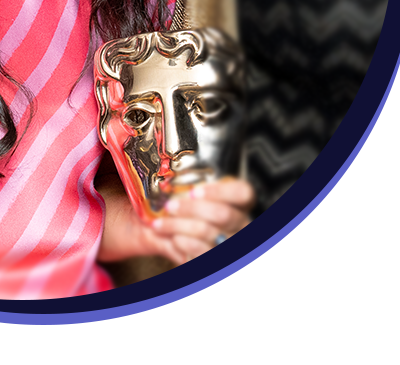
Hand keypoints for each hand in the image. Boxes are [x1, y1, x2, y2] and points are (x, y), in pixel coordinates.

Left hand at [97, 174, 254, 265]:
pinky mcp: (216, 263)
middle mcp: (238, 222)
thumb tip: (154, 135)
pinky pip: (204, 256)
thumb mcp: (182, 185)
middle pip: (225, 215)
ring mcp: (229, 244)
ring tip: (159, 223)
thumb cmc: (176, 203)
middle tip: (170, 205)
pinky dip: (185, 245)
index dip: (222, 191)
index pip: (244, 192)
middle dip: (193, 209)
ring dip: (181, 227)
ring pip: (210, 235)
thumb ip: (181, 171)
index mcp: (235, 199)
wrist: (162, 233)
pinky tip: (171, 238)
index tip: (194, 190)